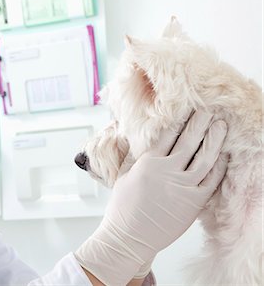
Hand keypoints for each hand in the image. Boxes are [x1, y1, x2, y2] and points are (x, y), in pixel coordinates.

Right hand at [75, 110, 227, 285]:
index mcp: (148, 163)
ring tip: (220, 126)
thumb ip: (136, 155)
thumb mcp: (124, 175)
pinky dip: (219, 166)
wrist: (129, 236)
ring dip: (214, 140)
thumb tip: (142, 139)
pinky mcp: (193, 202)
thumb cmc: (123, 208)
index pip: (168, 135)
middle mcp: (167, 171)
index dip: (180, 120)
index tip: (187, 109)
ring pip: (205, 158)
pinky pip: (211, 180)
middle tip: (208, 111)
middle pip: (189, 141)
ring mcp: (182, 187)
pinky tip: (223, 155)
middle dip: (200, 123)